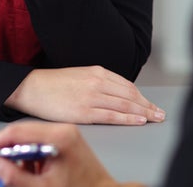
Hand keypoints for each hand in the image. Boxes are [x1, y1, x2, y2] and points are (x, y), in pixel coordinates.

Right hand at [0, 121, 129, 186]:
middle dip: (5, 153)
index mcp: (59, 137)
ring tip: (24, 178)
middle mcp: (62, 129)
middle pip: (21, 134)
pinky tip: (34, 175)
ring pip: (28, 140)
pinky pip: (38, 145)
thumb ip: (15, 176)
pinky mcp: (65, 140)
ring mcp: (65, 133)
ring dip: (19, 159)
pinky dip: (30, 160)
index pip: (16, 132)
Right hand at [4, 66, 165, 124]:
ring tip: (154, 118)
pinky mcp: (84, 111)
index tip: (150, 104)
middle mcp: (97, 82)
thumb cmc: (53, 84)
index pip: (127, 85)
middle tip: (159, 113)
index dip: (142, 96)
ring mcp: (91, 97)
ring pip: (125, 105)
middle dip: (147, 105)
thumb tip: (115, 94)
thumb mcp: (79, 76)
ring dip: (143, 112)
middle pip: (130, 95)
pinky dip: (128, 118)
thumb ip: (98, 82)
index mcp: (97, 72)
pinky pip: (112, 115)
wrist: (32, 88)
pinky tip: (138, 121)